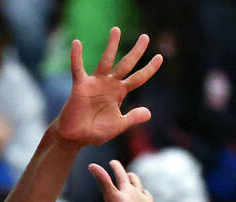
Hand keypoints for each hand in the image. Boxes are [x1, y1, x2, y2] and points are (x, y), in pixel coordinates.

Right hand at [53, 27, 162, 146]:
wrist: (75, 138)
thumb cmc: (95, 132)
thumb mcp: (117, 125)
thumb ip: (132, 118)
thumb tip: (149, 113)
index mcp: (119, 93)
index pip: (138, 78)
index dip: (149, 69)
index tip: (160, 57)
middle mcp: (109, 85)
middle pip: (126, 64)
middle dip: (136, 51)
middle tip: (145, 37)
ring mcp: (95, 83)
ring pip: (106, 61)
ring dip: (111, 46)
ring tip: (116, 30)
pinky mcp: (80, 86)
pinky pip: (78, 69)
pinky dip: (76, 57)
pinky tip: (76, 43)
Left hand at [89, 159, 167, 201]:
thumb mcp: (113, 197)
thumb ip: (103, 181)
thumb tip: (90, 165)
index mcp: (126, 192)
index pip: (121, 176)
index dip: (117, 168)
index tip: (112, 162)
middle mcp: (136, 199)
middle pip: (134, 184)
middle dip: (131, 177)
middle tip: (127, 174)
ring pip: (145, 195)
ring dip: (143, 191)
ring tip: (140, 189)